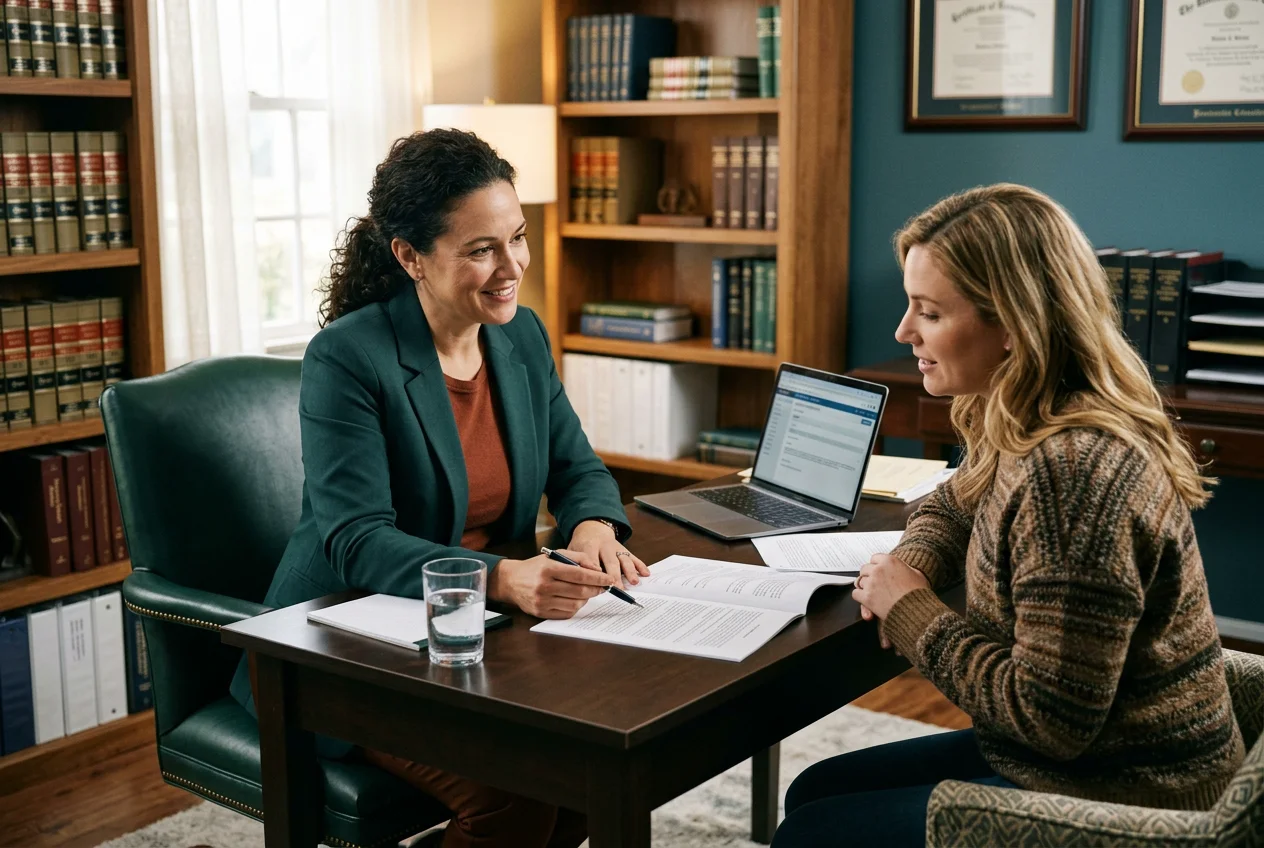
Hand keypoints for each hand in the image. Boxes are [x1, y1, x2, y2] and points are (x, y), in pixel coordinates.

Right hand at [487, 551, 613, 618]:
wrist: (510, 581)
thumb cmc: (536, 567)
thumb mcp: (554, 555)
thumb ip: (577, 558)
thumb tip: (597, 569)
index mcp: (548, 569)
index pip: (579, 575)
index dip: (598, 578)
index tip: (609, 580)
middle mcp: (544, 586)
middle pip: (579, 591)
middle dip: (596, 590)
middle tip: (603, 587)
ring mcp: (542, 602)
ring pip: (575, 604)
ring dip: (586, 599)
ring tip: (587, 592)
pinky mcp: (541, 613)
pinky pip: (566, 613)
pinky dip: (575, 607)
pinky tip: (575, 600)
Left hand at [568, 520, 649, 589]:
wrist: (592, 529)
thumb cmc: (581, 545)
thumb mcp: (573, 550)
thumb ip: (574, 563)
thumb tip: (574, 581)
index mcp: (589, 546)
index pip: (592, 559)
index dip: (594, 571)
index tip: (597, 583)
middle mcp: (604, 546)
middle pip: (610, 561)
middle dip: (614, 575)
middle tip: (617, 588)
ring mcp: (616, 548)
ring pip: (624, 559)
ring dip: (630, 571)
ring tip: (633, 582)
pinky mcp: (624, 550)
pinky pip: (634, 557)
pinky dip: (640, 565)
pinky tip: (646, 573)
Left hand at [853, 554, 929, 649]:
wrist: (916, 610)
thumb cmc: (919, 593)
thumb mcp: (917, 575)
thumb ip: (906, 568)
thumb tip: (904, 570)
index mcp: (889, 561)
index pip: (874, 558)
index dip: (876, 566)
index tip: (879, 571)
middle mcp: (878, 569)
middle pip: (864, 569)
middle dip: (869, 576)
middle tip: (875, 583)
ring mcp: (871, 583)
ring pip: (859, 581)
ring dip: (865, 587)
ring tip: (873, 593)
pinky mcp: (866, 597)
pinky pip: (855, 594)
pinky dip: (860, 598)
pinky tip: (868, 601)